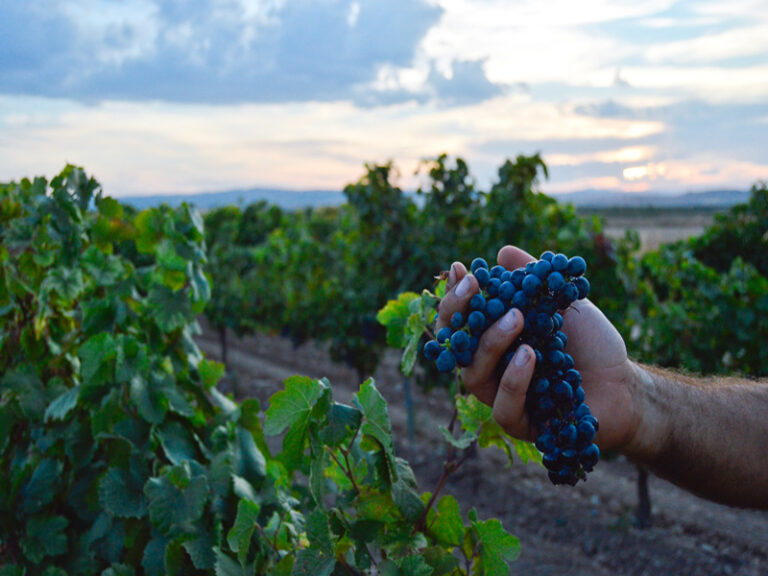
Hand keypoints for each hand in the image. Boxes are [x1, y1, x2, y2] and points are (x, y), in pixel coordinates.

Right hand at [437, 245, 639, 450]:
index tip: (462, 269)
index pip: (460, 320)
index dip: (455, 296)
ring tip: (516, 317)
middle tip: (474, 286)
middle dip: (458, 314)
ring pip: (473, 376)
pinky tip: (529, 356)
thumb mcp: (562, 303)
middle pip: (454, 347)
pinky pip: (503, 407)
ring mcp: (502, 397)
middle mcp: (490, 369)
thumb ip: (533, 280)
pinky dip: (513, 379)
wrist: (626, 383)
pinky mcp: (521, 424)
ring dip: (490, 343)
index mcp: (493, 340)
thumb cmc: (591, 344)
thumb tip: (502, 253)